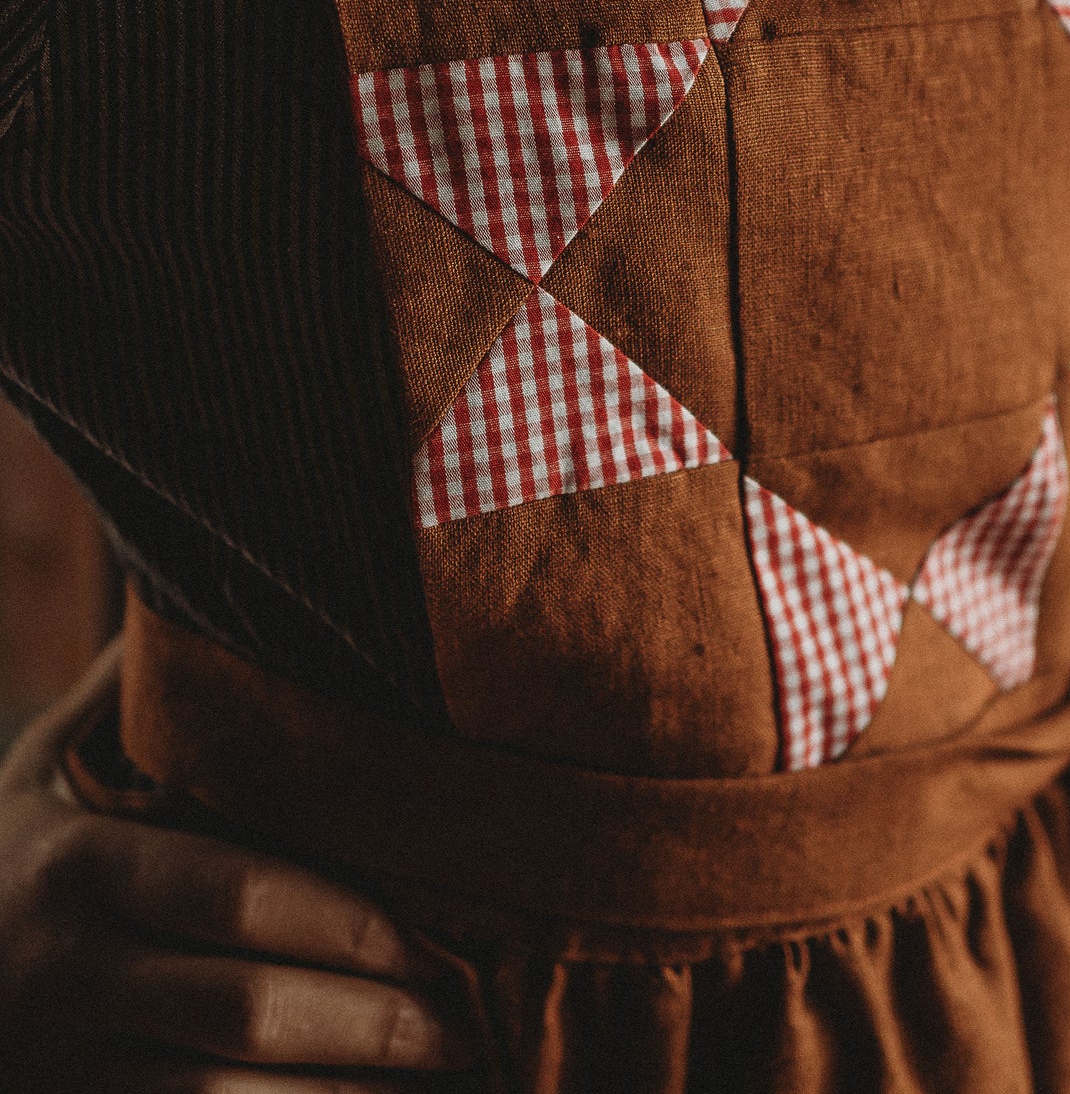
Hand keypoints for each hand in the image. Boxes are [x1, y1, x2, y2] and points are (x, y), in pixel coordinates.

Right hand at [0, 641, 474, 1089]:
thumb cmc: (5, 873)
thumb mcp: (37, 780)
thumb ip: (124, 702)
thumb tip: (202, 583)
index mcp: (79, 869)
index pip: (231, 892)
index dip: (338, 918)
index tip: (426, 932)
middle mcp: (68, 974)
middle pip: (243, 1009)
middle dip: (368, 1020)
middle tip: (465, 1018)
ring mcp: (61, 1070)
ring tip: (440, 1073)